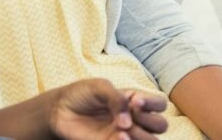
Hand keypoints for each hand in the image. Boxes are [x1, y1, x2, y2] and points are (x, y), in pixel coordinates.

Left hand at [49, 79, 167, 139]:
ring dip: (141, 135)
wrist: (60, 110)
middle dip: (150, 120)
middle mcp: (134, 118)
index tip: (135, 100)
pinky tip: (118, 136)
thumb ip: (116, 98)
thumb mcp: (99, 87)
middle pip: (161, 124)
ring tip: (122, 128)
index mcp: (134, 100)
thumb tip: (128, 121)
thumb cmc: (81, 94)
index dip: (153, 104)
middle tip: (132, 114)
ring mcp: (126, 134)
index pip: (159, 104)